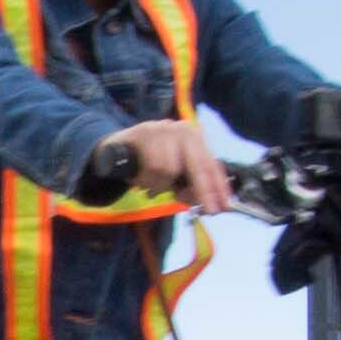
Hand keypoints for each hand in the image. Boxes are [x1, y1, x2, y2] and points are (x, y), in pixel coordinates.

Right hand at [102, 120, 234, 214]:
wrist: (115, 149)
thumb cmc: (149, 162)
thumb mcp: (173, 174)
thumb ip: (188, 185)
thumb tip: (202, 201)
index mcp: (195, 138)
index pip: (211, 165)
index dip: (219, 187)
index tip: (225, 206)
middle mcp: (184, 130)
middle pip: (198, 165)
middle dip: (203, 191)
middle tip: (207, 211)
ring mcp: (164, 129)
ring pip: (171, 169)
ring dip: (160, 186)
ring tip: (151, 189)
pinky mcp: (145, 131)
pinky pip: (152, 166)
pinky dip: (146, 180)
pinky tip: (141, 181)